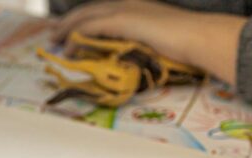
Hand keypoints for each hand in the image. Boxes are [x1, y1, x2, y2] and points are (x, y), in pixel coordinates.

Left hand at [52, 0, 245, 84]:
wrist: (198, 37)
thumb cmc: (185, 44)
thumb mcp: (155, 42)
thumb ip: (137, 45)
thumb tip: (123, 59)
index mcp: (136, 7)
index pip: (102, 11)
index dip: (83, 20)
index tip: (69, 31)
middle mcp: (128, 4)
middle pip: (88, 10)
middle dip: (68, 22)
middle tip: (53, 35)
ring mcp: (125, 10)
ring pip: (86, 16)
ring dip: (67, 28)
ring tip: (54, 41)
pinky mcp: (123, 20)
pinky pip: (91, 27)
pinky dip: (78, 37)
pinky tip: (69, 48)